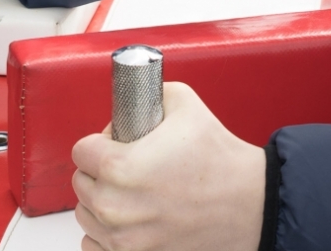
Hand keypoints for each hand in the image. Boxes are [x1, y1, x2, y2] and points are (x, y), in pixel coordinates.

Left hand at [73, 82, 264, 250]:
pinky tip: (128, 219)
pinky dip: (106, 233)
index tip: (117, 144)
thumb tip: (131, 101)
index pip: (81, 151)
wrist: (248, 205)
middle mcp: (115, 207)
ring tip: (132, 191)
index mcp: (120, 167)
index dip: (100, 142)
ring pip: (86, 215)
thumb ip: (149, 94)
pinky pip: (95, 245)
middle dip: (100, 170)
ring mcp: (123, 239)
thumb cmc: (219, 161)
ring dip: (101, 201)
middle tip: (130, 165)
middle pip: (81, 182)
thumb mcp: (184, 103)